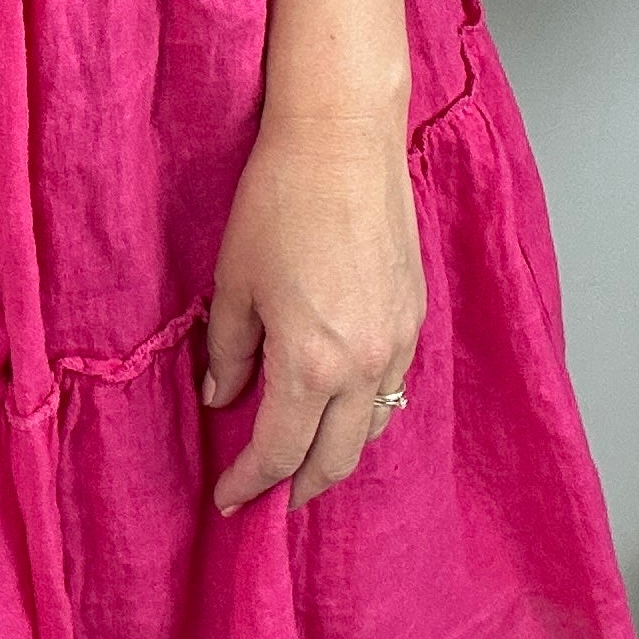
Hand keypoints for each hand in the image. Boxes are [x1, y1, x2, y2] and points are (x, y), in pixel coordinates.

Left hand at [201, 112, 424, 515]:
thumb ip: (229, 352)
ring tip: (305, 457)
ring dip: (338, 451)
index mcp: (311, 364)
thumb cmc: (279, 202)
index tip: (229, 499)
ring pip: (372, 427)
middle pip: (336, 458)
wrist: (344, 140)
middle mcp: (365, 366)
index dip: (250, 482)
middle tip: (270, 498)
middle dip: (300, 488)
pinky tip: (341, 401)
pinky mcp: (415, 315)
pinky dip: (365, 409)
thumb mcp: (233, 282)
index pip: (280, 452)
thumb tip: (222, 397)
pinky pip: (393, 386)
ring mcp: (398, 342)